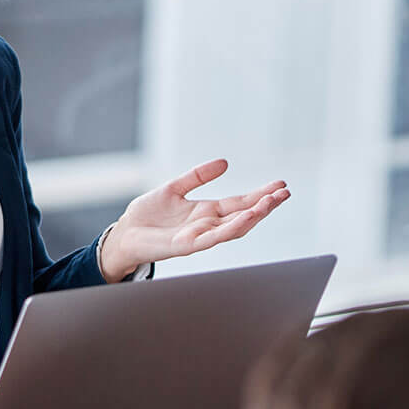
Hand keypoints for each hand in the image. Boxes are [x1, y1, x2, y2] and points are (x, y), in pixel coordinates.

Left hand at [99, 159, 288, 280]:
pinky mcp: (187, 246)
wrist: (124, 235)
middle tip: (284, 193)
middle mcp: (207, 225)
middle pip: (243, 215)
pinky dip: (231, 229)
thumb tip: (224, 162)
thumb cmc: (146, 215)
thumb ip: (198, 176)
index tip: (280, 185)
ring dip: (254, 216)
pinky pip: (213, 238)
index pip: (240, 202)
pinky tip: (245, 219)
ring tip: (271, 203)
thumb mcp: (174, 188)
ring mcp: (199, 237)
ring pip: (233, 228)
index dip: (260, 194)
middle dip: (265, 205)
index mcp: (206, 212)